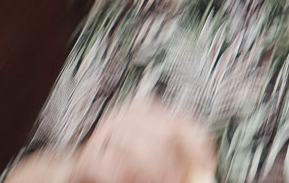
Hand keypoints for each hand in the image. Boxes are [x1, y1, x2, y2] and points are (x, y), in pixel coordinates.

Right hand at [69, 95, 216, 182]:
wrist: (80, 171)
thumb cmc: (122, 164)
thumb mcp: (153, 156)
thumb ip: (176, 158)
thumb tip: (202, 170)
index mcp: (147, 112)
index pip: (181, 121)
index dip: (197, 143)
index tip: (207, 163)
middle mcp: (127, 117)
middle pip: (162, 132)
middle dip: (174, 161)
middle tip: (177, 178)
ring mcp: (105, 134)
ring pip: (138, 147)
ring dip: (151, 171)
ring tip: (158, 182)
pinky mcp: (89, 157)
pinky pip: (112, 166)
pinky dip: (125, 177)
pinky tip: (128, 181)